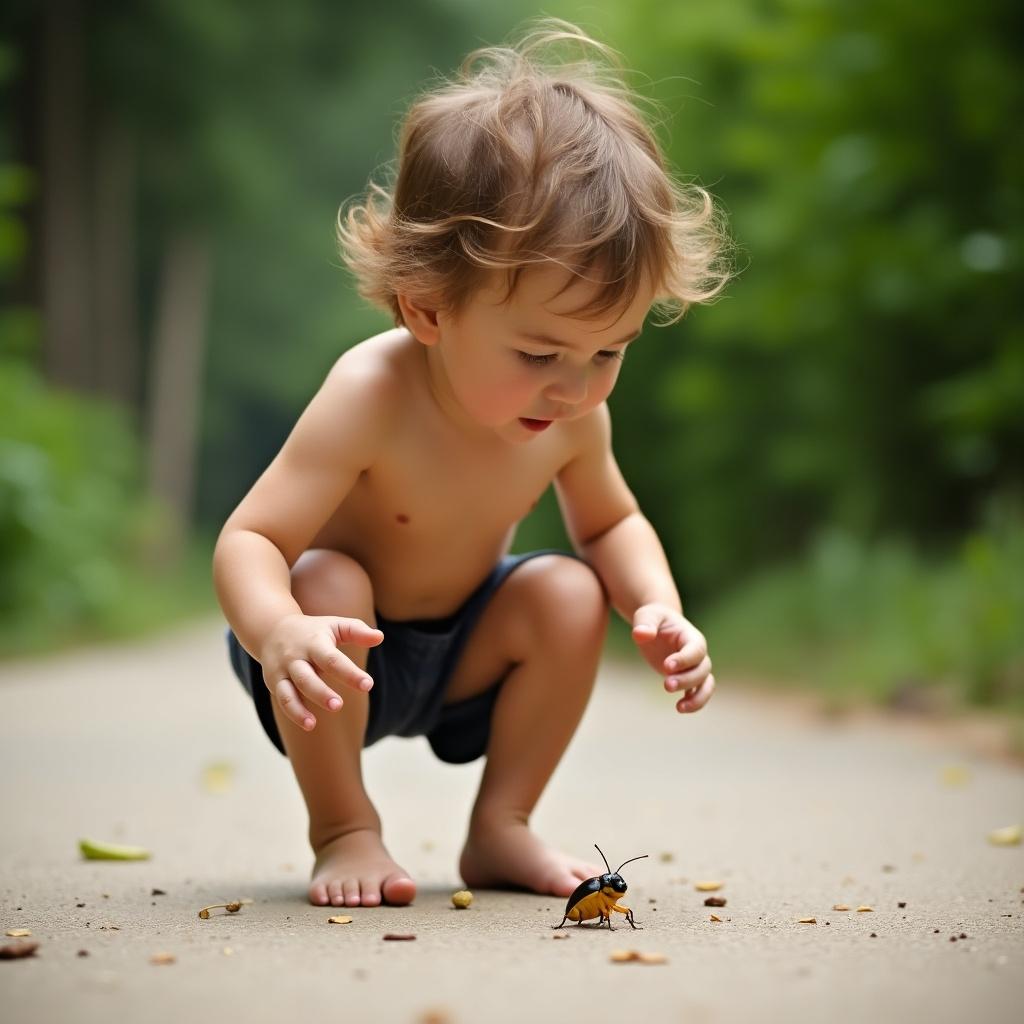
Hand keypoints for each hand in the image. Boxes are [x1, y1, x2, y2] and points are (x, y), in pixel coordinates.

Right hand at [259, 614, 383, 730]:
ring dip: (300, 708)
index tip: (368, 685)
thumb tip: (380, 637)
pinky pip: (283, 699)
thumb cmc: (313, 631)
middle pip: (307, 677)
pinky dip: (294, 712)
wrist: (273, 629)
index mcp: (314, 642)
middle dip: (321, 693)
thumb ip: (357, 631)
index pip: (333, 660)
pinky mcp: (275, 682)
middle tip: (339, 705)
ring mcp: (284, 670)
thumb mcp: (334, 625)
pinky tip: (309, 724)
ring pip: (290, 691)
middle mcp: (296, 657)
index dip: (350, 673)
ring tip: (313, 724)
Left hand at [631, 604, 713, 713]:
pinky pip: (699, 692)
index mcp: (691, 636)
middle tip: (666, 686)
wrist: (658, 625)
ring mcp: (694, 666)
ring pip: (706, 684)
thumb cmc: (653, 618)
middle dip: (686, 679)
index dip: (685, 659)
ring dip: (697, 697)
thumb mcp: (647, 615)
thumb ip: (645, 624)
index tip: (666, 667)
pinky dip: (694, 702)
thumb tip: (640, 634)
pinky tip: (679, 708)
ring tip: (680, 708)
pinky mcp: (687, 677)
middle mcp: (698, 653)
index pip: (695, 649)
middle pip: (702, 669)